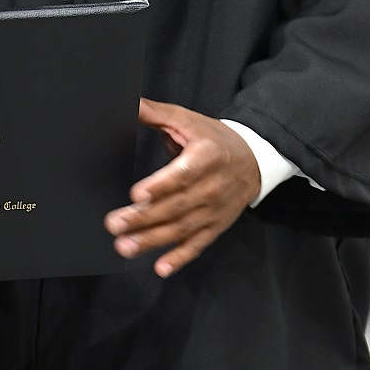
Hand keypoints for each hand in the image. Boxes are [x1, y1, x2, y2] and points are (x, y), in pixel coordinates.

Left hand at [105, 100, 261, 278]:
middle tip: (115, 224)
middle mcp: (212, 187)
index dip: (160, 186)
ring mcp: (214, 211)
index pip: (182, 174)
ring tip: (124, 246)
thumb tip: (128, 101)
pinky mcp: (215, 227)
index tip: (137, 195)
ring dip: (152, 241)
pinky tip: (161, 268)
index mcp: (207, 157)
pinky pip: (197, 245)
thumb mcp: (187, 120)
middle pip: (176, 206)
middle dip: (143, 218)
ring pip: (181, 229)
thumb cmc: (214, 139)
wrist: (254, 159)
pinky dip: (180, 258)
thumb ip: (155, 113)